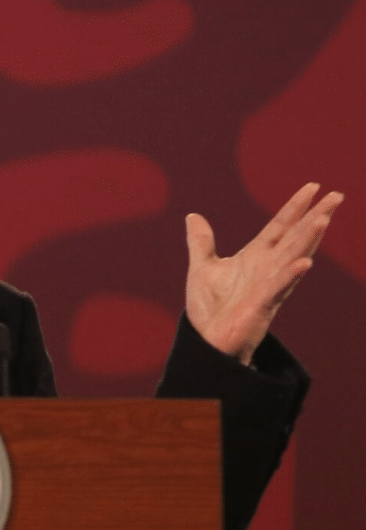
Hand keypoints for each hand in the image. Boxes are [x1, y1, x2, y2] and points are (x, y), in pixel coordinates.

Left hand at [185, 183, 342, 365]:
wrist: (206, 342)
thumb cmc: (209, 309)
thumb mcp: (202, 268)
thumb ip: (201, 243)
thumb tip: (193, 216)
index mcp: (255, 258)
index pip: (279, 227)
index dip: (295, 208)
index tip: (313, 187)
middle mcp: (267, 269)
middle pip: (295, 238)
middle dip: (315, 217)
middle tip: (336, 196)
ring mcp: (268, 286)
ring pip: (293, 258)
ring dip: (308, 239)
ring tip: (323, 219)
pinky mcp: (261, 305)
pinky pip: (279, 288)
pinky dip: (291, 275)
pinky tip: (305, 262)